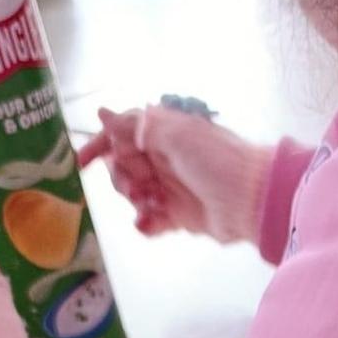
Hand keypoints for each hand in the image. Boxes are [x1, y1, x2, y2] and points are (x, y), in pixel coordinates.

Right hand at [80, 104, 274, 245]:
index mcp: (163, 133)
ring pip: (133, 195)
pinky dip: (146, 223)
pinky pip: (150, 221)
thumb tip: (103, 114)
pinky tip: (150, 224)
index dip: (100, 146)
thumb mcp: (174, 134)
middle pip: (122, 167)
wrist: (254, 200)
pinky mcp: (179, 217)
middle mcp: (164, 158)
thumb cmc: (216, 160)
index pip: (121, 134)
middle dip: (122, 177)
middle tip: (138, 186)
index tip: (83, 163)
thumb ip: (136, 126)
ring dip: (135, 200)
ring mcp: (171, 188)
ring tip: (151, 204)